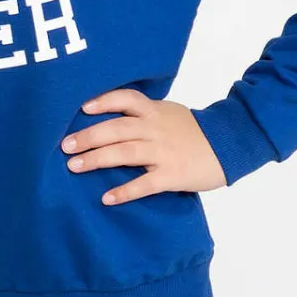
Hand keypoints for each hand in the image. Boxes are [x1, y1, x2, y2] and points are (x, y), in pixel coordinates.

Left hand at [60, 88, 226, 204]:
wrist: (231, 146)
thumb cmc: (196, 132)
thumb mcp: (170, 114)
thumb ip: (145, 114)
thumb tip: (112, 117)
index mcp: (155, 111)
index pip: (126, 99)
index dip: (104, 101)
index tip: (82, 108)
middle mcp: (156, 129)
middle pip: (117, 128)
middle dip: (89, 136)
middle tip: (65, 146)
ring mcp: (163, 152)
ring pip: (125, 153)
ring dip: (97, 159)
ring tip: (74, 167)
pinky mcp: (172, 175)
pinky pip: (145, 184)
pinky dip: (125, 191)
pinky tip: (107, 198)